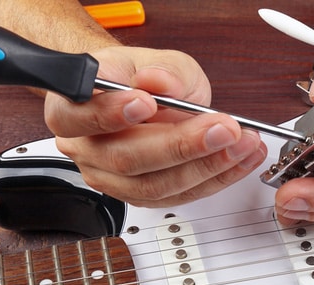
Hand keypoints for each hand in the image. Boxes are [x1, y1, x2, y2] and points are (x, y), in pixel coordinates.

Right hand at [45, 46, 267, 206]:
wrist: (140, 96)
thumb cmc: (137, 77)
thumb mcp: (153, 59)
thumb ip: (161, 69)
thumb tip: (162, 81)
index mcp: (70, 109)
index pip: (81, 117)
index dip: (113, 114)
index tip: (149, 102)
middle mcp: (85, 149)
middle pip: (127, 159)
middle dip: (182, 145)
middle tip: (223, 129)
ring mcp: (111, 178)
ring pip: (156, 186)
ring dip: (207, 167)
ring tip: (242, 145)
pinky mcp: (141, 195)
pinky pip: (178, 196)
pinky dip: (216, 179)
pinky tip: (240, 160)